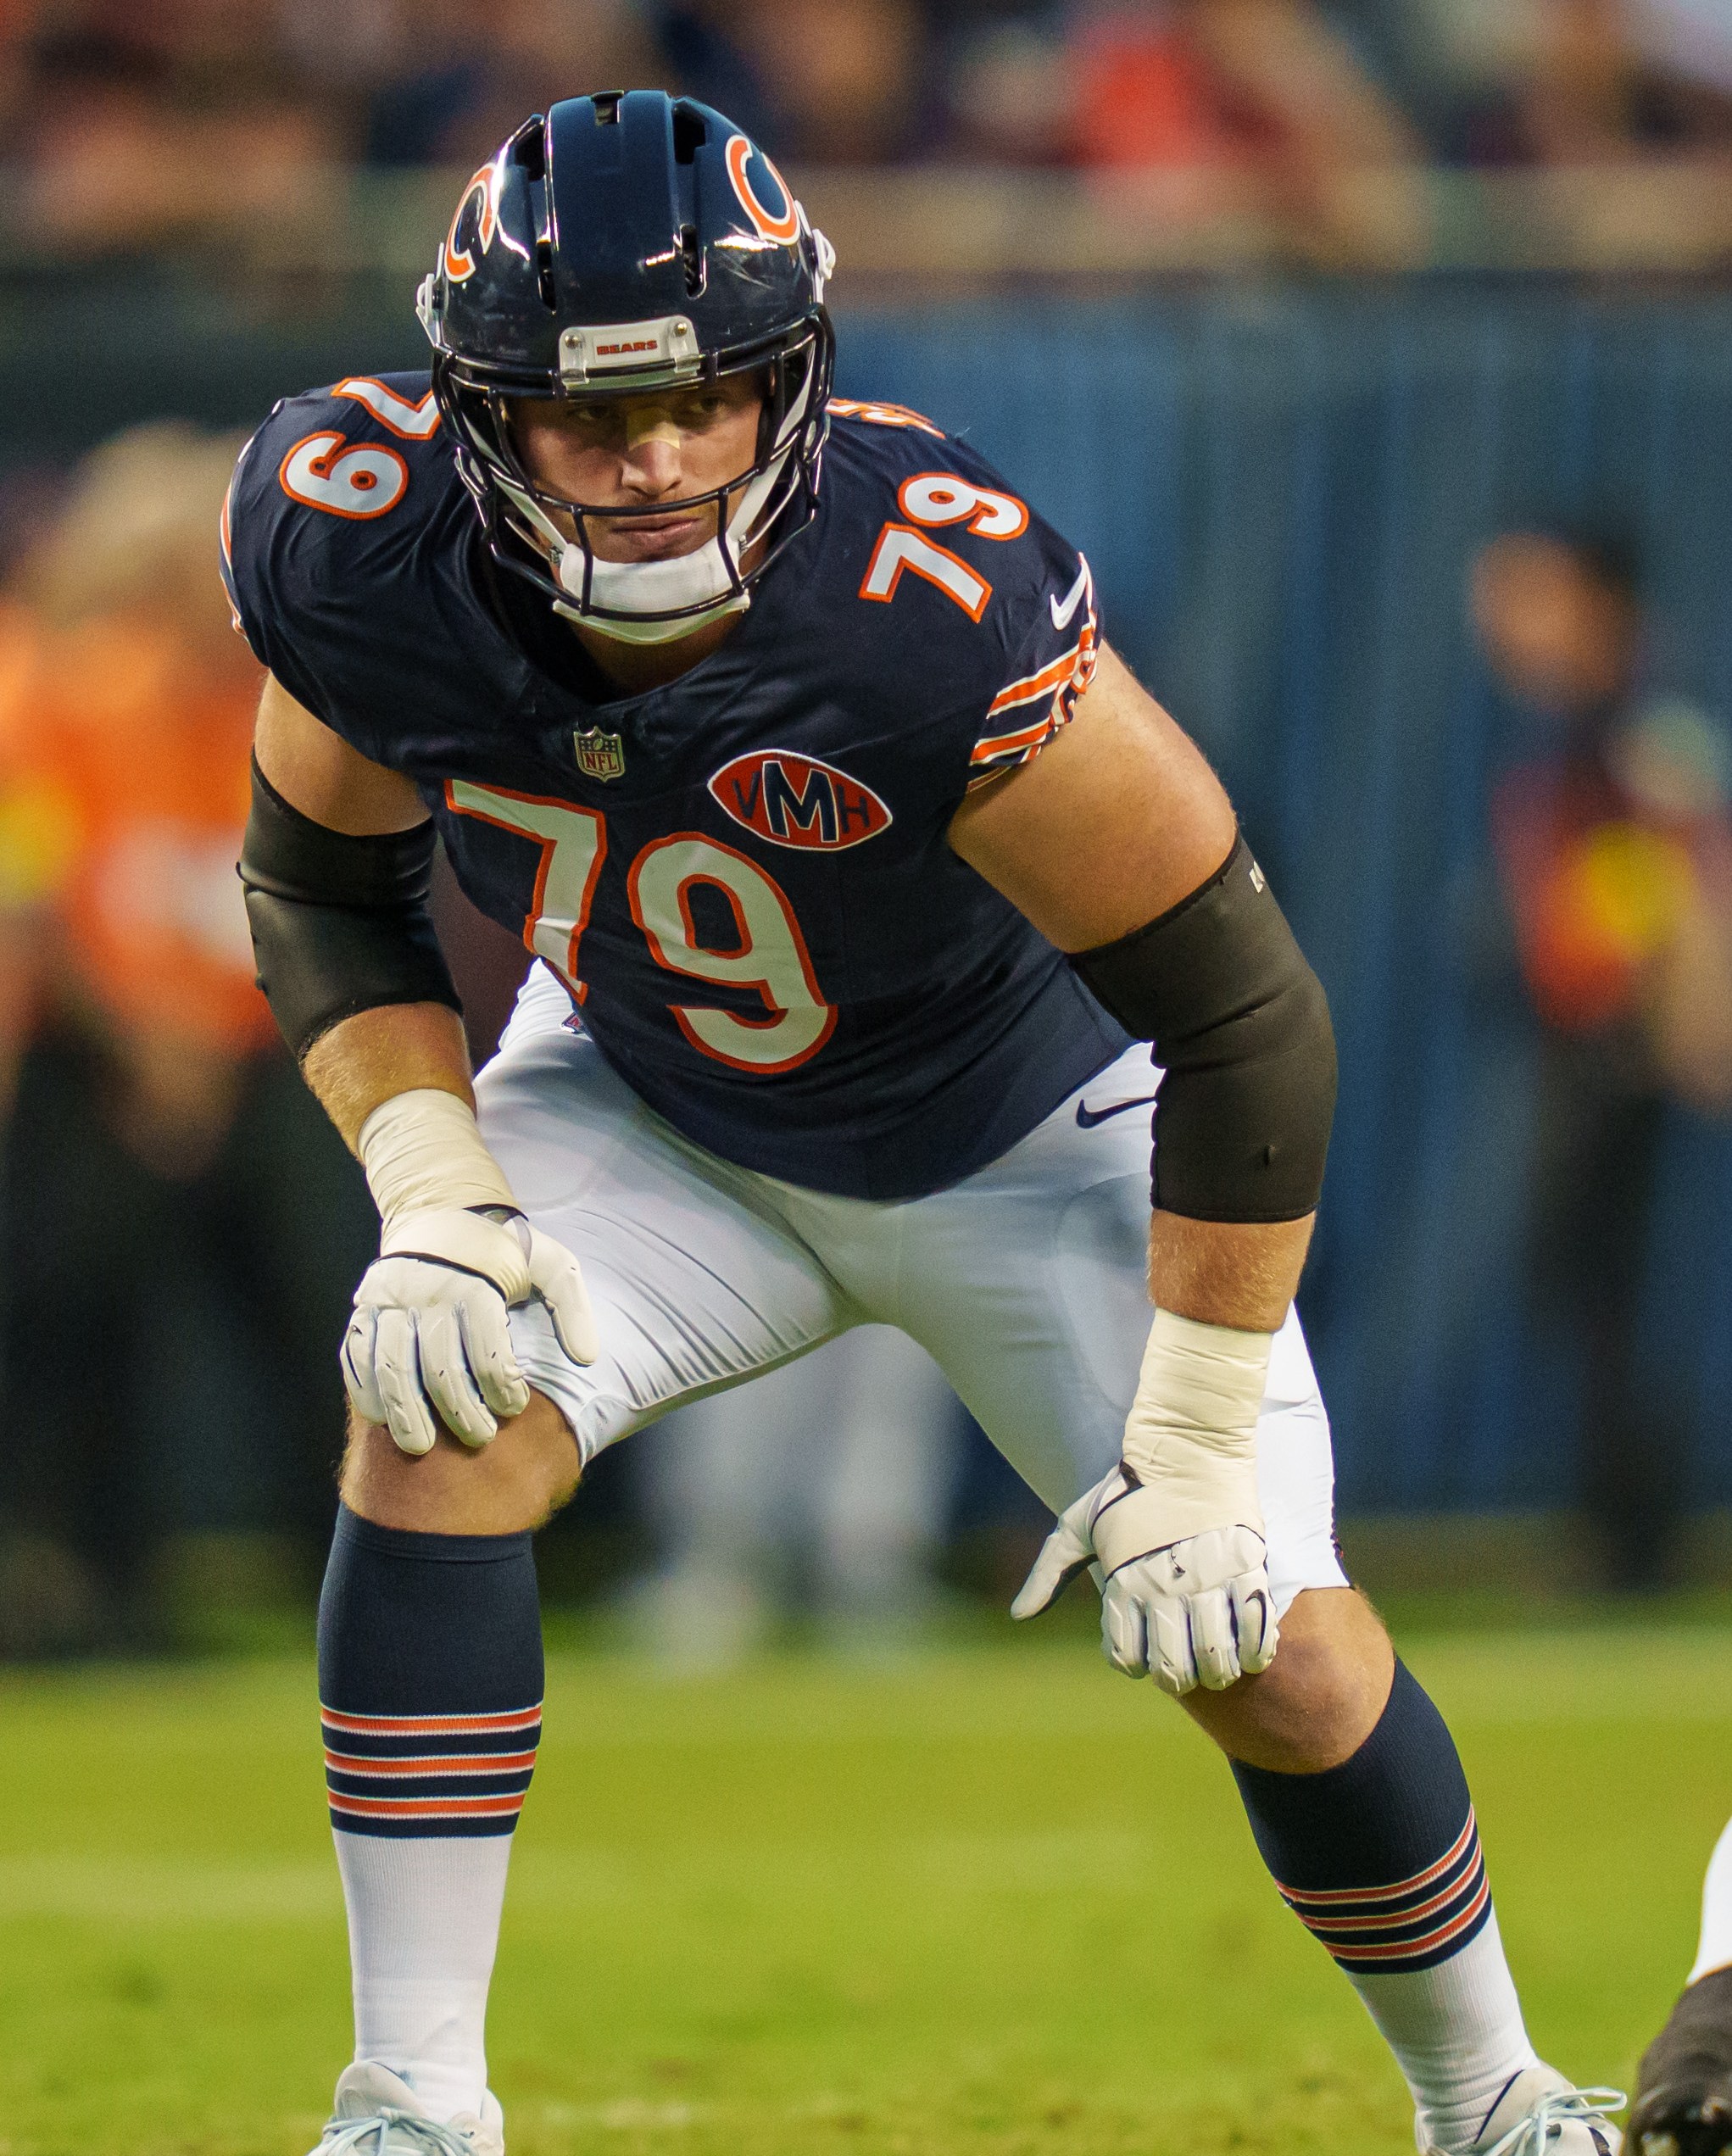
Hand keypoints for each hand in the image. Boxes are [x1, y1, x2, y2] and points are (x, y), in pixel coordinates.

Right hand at [342, 1206, 597, 1456]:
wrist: (440, 1209)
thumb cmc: (501, 1249)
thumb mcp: (549, 1262)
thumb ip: (571, 1308)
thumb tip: (587, 1358)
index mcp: (476, 1282)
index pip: (488, 1349)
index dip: (502, 1387)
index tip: (515, 1408)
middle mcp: (427, 1291)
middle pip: (439, 1365)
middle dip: (460, 1411)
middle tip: (479, 1438)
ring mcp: (390, 1299)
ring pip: (391, 1365)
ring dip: (405, 1411)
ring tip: (420, 1446)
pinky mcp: (364, 1306)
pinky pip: (355, 1354)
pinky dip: (364, 1389)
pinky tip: (380, 1418)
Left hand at [1012, 1463, 1277, 1695]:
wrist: (1185, 1445)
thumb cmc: (1127, 1487)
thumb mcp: (1077, 1525)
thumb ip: (1048, 1572)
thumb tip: (1018, 1615)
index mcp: (1122, 1582)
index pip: (1126, 1657)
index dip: (1135, 1664)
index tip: (1146, 1654)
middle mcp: (1164, 1587)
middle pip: (1174, 1667)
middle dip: (1179, 1678)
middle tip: (1188, 1671)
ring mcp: (1209, 1579)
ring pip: (1216, 1658)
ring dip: (1219, 1672)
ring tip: (1220, 1667)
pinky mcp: (1248, 1567)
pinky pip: (1258, 1631)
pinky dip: (1257, 1652)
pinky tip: (1251, 1651)